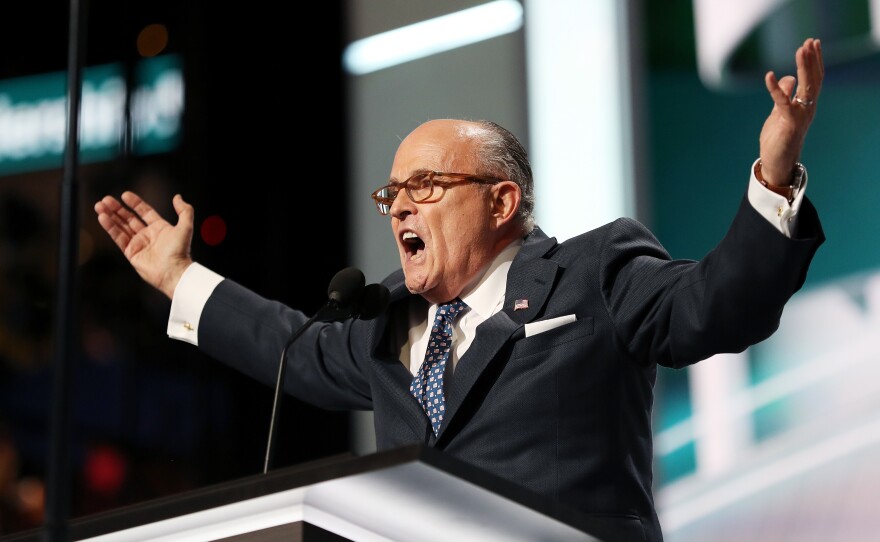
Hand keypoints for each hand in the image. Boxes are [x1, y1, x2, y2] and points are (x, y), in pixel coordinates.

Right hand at [94, 191, 194, 298]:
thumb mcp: (185, 227)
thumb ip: (185, 210)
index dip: (135, 203)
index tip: (124, 195)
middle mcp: (148, 235)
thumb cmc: (180, 251)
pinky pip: (118, 237)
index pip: (144, 211)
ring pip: (121, 226)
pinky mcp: (131, 253)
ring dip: (110, 216)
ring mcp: (138, 244)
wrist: (173, 271)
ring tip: (99, 205)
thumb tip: (177, 197)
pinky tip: (102, 217)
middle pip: (129, 218)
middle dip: (117, 208)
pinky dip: (110, 227)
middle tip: (105, 199)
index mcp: (159, 228)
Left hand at [759, 37, 823, 185]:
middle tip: (810, 41)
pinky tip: (769, 75)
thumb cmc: (779, 137)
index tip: (812, 43)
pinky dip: (776, 88)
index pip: (814, 78)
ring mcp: (800, 115)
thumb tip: (787, 78)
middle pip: (814, 79)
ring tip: (801, 49)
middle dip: (812, 59)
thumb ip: (784, 95)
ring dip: (804, 67)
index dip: (814, 61)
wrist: (777, 161)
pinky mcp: (788, 123)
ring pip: (806, 87)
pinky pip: (782, 102)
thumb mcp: (780, 112)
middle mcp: (807, 108)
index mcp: (806, 105)